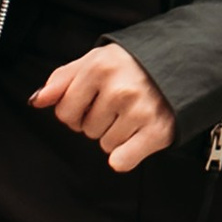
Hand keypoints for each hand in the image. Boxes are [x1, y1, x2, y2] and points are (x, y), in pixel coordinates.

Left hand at [32, 44, 175, 170]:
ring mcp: (138, 112)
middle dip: (98, 120)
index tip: (94, 101)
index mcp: (99, 68)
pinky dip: (126, 155)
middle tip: (120, 105)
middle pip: (85, 129)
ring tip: (133, 114)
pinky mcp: (156, 132)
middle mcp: (118, 90)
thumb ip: (63, 79)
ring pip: (104, 145)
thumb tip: (38, 100)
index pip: (65, 111)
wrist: (183, 64)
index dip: (76, 110)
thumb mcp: (96, 59)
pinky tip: (137, 136)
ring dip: (116, 134)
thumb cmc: (135, 64)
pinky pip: (121, 161)